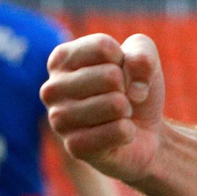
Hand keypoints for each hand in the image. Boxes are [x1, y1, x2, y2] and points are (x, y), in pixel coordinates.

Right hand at [42, 34, 165, 182]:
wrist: (143, 130)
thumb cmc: (134, 86)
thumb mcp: (144, 57)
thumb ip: (142, 52)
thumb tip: (134, 86)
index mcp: (61, 59)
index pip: (102, 48)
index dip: (125, 60)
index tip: (120, 71)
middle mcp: (52, 89)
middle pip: (110, 76)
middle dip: (128, 87)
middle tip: (121, 97)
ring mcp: (58, 120)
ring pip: (115, 105)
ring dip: (127, 110)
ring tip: (118, 114)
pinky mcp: (74, 147)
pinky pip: (119, 131)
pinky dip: (128, 131)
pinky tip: (117, 134)